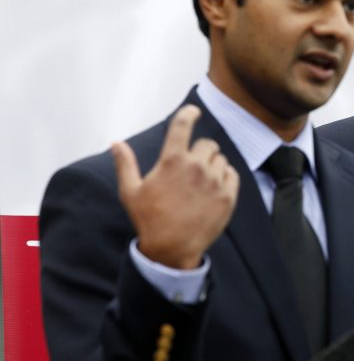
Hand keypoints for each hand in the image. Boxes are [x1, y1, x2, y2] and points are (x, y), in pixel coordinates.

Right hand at [112, 104, 239, 268]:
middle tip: (192, 166)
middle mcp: (196, 167)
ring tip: (200, 184)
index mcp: (172, 161)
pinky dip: (225, 178)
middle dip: (200, 151)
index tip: (194, 110)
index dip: (189, 113)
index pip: (183, 125)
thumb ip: (125, 163)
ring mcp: (214, 181)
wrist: (172, 249)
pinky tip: (213, 189)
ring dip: (212, 165)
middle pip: (207, 144)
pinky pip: (232, 174)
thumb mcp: (131, 191)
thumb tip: (115, 142)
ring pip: (220, 160)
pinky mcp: (228, 196)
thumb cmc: (149, 219)